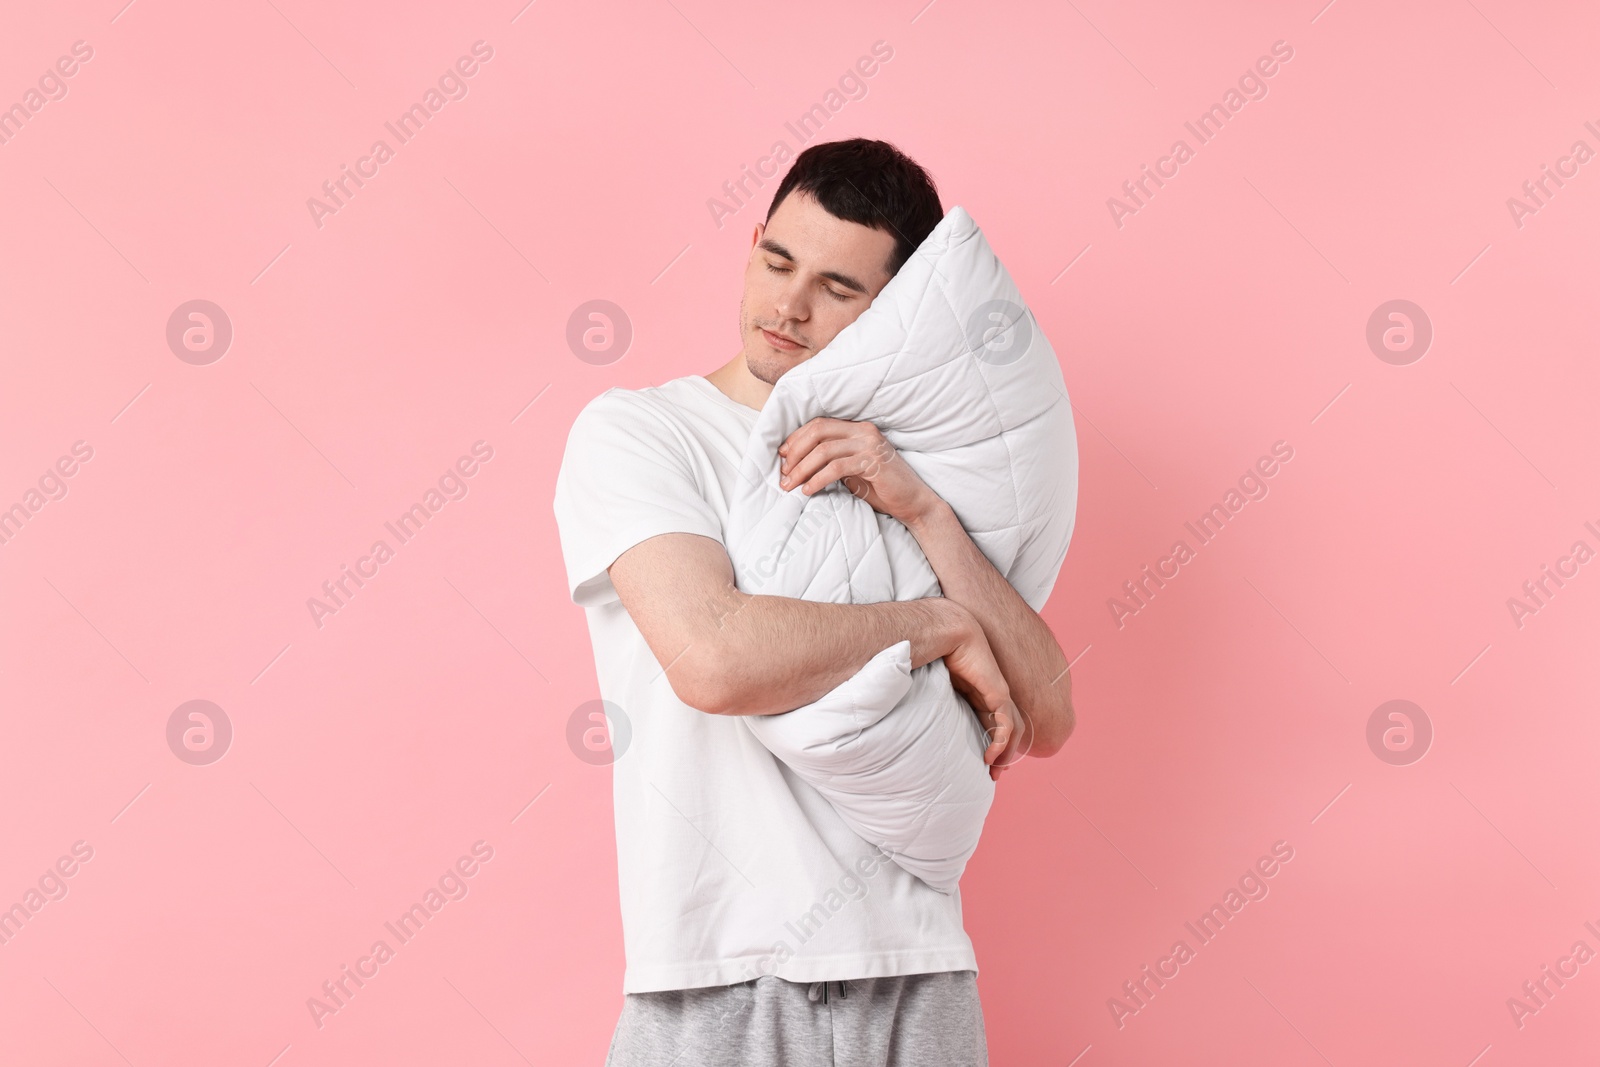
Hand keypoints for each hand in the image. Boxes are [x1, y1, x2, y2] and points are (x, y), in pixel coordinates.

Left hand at [778, 418, 942, 527]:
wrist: (913, 503)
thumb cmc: (881, 488)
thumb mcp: (852, 470)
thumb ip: (832, 461)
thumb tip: (798, 463)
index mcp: (858, 428)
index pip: (819, 425)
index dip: (796, 439)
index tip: (782, 457)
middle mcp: (864, 431)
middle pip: (818, 432)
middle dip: (795, 453)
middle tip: (783, 474)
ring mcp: (870, 444)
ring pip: (824, 450)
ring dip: (802, 468)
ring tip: (790, 486)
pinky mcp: (873, 462)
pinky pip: (836, 467)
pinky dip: (817, 479)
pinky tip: (808, 490)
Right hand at [933, 600, 1021, 779]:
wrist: (938, 626)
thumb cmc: (925, 649)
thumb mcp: (928, 684)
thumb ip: (927, 702)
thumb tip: (899, 718)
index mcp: (973, 688)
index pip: (989, 720)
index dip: (989, 743)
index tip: (982, 765)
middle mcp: (987, 689)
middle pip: (1005, 727)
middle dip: (1002, 753)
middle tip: (993, 775)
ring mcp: (995, 689)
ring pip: (1011, 728)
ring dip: (1005, 752)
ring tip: (994, 771)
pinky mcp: (997, 690)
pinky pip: (1007, 723)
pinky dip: (1002, 742)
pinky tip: (991, 755)